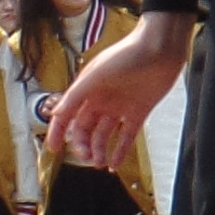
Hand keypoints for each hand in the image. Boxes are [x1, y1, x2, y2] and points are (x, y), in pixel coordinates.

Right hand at [44, 13, 194, 165]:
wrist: (160, 49)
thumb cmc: (127, 55)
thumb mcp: (96, 74)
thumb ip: (75, 95)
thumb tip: (55, 113)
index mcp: (87, 90)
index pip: (67, 115)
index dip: (58, 131)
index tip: (54, 148)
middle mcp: (101, 100)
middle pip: (85, 128)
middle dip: (82, 144)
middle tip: (86, 157)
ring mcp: (119, 108)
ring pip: (104, 135)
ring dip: (99, 150)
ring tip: (99, 163)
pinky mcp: (138, 113)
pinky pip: (126, 137)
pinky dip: (120, 151)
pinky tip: (114, 164)